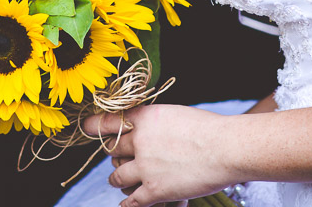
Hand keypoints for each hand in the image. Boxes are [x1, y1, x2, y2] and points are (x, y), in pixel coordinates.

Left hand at [84, 104, 236, 206]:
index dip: (94, 126)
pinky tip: (125, 204)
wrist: (225, 148)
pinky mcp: (154, 190)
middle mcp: (139, 141)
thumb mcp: (174, 113)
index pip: (107, 121)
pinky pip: (132, 201)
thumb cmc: (208, 128)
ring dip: (116, 178)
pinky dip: (127, 204)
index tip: (87, 128)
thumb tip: (145, 128)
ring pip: (117, 176)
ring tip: (117, 180)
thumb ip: (155, 122)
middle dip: (113, 154)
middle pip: (111, 149)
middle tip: (116, 157)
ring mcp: (145, 167)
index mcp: (144, 117)